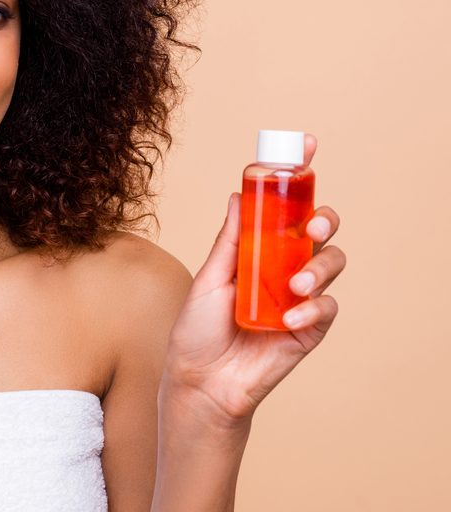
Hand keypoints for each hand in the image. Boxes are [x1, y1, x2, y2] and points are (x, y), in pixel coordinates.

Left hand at [161, 134, 344, 425]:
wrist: (201, 380)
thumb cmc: (198, 329)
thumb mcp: (210, 277)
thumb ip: (229, 240)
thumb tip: (237, 193)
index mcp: (259, 249)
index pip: (286, 209)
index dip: (300, 178)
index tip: (307, 148)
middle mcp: (283, 267)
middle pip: (321, 231)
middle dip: (325, 221)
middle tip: (314, 228)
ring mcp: (300, 297)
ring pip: (331, 264)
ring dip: (319, 269)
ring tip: (295, 284)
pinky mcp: (310, 328)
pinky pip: (327, 308)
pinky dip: (314, 308)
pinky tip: (292, 319)